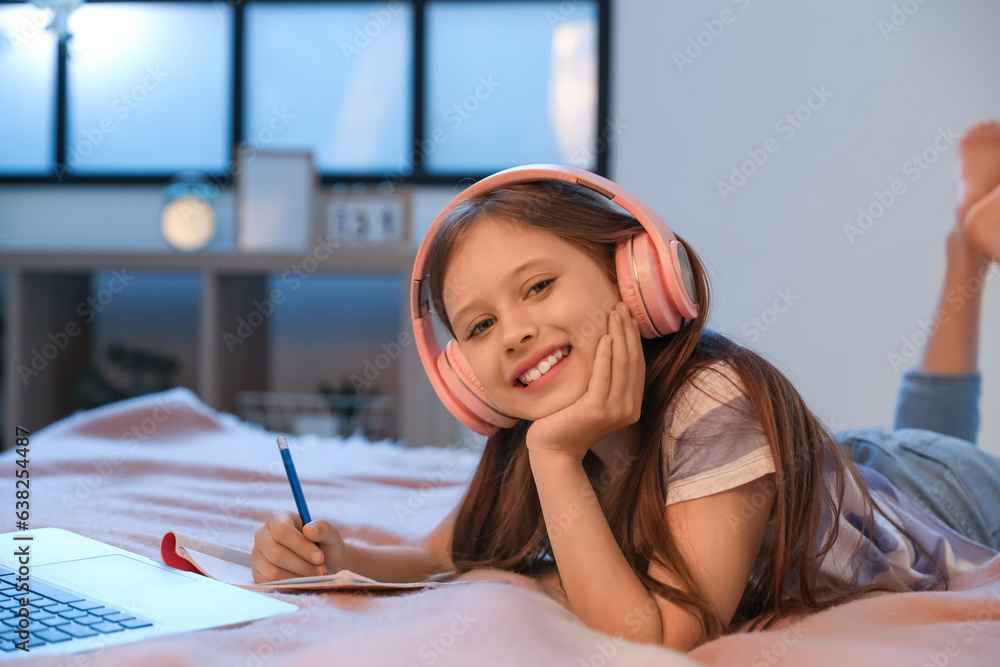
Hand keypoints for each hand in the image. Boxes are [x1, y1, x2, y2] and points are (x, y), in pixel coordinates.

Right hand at [251, 511, 348, 582]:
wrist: (322, 564)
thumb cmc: (324, 545)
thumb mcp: (330, 534)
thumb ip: (324, 529)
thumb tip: (309, 530)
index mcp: (278, 519)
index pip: (282, 531)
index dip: (301, 546)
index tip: (319, 558)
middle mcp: (263, 535)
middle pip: (276, 553)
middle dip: (302, 565)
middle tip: (321, 570)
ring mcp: (257, 555)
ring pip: (273, 571)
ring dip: (298, 577)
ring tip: (314, 575)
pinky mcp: (258, 573)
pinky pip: (270, 583)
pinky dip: (290, 585)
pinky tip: (303, 581)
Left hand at [525, 301, 644, 460]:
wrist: (553, 448)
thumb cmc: (569, 419)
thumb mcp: (593, 397)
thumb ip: (606, 379)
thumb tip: (609, 344)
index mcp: (632, 405)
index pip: (637, 365)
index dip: (634, 339)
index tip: (628, 316)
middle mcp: (629, 409)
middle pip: (632, 361)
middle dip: (628, 331)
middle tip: (622, 307)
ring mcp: (615, 411)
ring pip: (621, 364)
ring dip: (619, 335)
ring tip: (614, 314)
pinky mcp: (597, 410)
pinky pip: (603, 376)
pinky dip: (605, 355)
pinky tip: (604, 337)